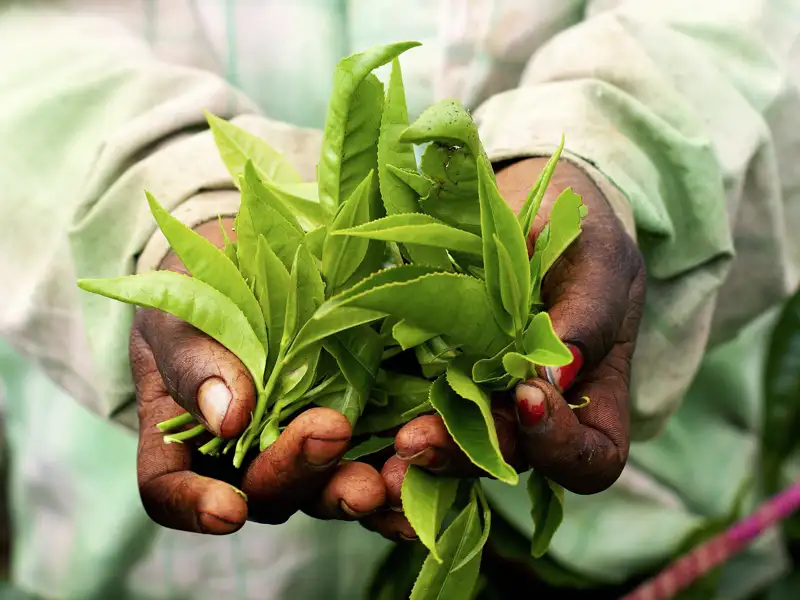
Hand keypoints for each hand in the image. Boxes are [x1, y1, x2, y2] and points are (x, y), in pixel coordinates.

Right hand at [131, 218, 385, 533]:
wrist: (258, 262)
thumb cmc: (202, 290)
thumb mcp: (184, 311)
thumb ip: (194, 361)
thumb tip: (228, 418)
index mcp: (186, 434)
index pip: (171, 489)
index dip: (194, 507)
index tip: (228, 510)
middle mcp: (248, 456)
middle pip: (267, 492)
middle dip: (300, 472)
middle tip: (330, 433)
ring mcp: (307, 448)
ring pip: (328, 490)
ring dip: (360, 490)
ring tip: (389, 474)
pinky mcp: (359, 430)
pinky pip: (380, 465)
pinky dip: (404, 475)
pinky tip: (427, 464)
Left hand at [373, 156, 645, 536]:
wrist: (520, 200)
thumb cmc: (576, 225)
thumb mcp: (596, 257)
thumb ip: (589, 314)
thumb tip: (555, 379)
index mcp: (591, 395)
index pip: (591, 457)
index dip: (563, 447)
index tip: (528, 395)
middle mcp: (535, 412)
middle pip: (510, 461)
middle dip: (466, 456)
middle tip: (418, 440)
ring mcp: (482, 398)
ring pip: (455, 446)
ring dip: (423, 449)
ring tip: (390, 441)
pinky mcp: (434, 375)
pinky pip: (416, 410)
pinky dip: (392, 420)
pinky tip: (362, 419)